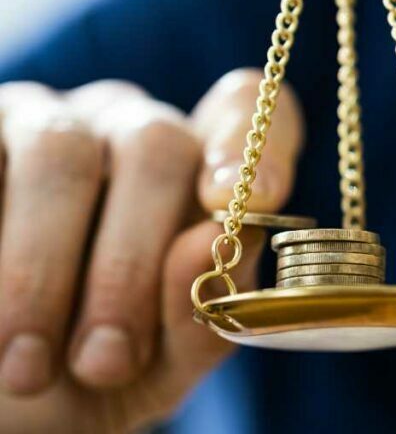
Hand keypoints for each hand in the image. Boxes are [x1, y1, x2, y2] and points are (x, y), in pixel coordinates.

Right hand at [0, 69, 303, 431]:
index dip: (254, 143)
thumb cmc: (93, 370)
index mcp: (199, 171)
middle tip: (105, 361)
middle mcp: (130, 130)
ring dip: (44, 269)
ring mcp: (48, 123)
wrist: (1, 398)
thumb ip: (203, 317)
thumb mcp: (161, 364)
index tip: (257, 197)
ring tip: (30, 368)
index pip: (243, 110)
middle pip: (158, 147)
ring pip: (61, 155)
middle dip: (131, 263)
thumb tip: (213, 240)